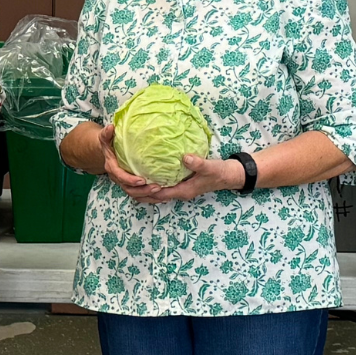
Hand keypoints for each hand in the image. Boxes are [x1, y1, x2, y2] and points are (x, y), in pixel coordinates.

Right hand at [97, 123, 164, 198]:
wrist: (107, 151)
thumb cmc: (108, 144)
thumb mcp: (105, 138)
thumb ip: (106, 134)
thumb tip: (110, 127)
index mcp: (112, 167)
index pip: (120, 176)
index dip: (130, 180)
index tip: (142, 180)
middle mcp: (118, 178)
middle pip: (129, 190)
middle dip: (143, 191)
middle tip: (157, 187)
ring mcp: (124, 183)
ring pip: (135, 195)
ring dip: (148, 196)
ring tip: (163, 194)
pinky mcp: (131, 185)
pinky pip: (140, 195)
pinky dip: (150, 197)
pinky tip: (163, 196)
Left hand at [133, 153, 247, 204]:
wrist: (231, 175)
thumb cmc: (220, 172)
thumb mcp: (209, 167)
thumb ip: (197, 163)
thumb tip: (184, 157)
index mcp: (183, 191)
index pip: (159, 194)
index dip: (145, 191)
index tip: (133, 183)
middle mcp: (179, 192)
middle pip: (154, 197)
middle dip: (139, 193)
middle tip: (124, 183)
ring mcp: (180, 188)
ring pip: (156, 193)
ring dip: (143, 190)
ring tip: (130, 180)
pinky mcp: (182, 183)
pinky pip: (162, 186)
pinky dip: (152, 183)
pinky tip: (146, 173)